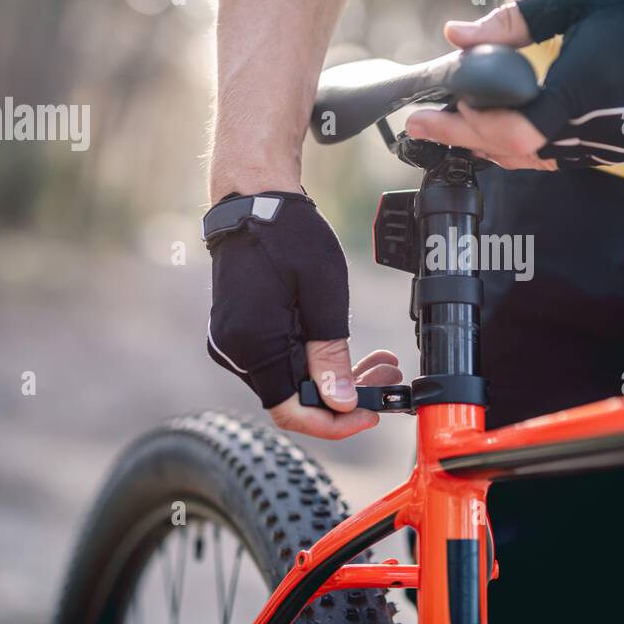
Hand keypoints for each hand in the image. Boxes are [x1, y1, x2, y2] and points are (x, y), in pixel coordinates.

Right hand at [206, 192, 389, 438]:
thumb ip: (330, 353)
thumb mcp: (323, 294)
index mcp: (252, 345)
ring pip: (291, 383)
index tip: (372, 414)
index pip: (291, 412)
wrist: (253, 200)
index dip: (335, 423)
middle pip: (294, 400)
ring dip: (334, 378)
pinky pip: (281, 363)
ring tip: (379, 362)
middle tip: (388, 377)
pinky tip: (344, 348)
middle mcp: (235, 353)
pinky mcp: (243, 334)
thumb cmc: (288, 235)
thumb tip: (342, 403)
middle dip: (345, 397)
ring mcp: (235, 345)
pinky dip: (315, 361)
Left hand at [406, 0, 623, 170]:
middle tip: (424, 123)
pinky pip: (555, 158)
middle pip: (515, 153)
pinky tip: (495, 133)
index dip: (469, 127)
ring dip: (490, 145)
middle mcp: (595, 131)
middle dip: (464, 136)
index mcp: (584, 91)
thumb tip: (456, 36)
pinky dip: (520, 147)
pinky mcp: (613, 149)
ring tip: (450, 127)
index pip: (513, 132)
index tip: (433, 110)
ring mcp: (606, 147)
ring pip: (533, 161)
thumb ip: (510, 23)